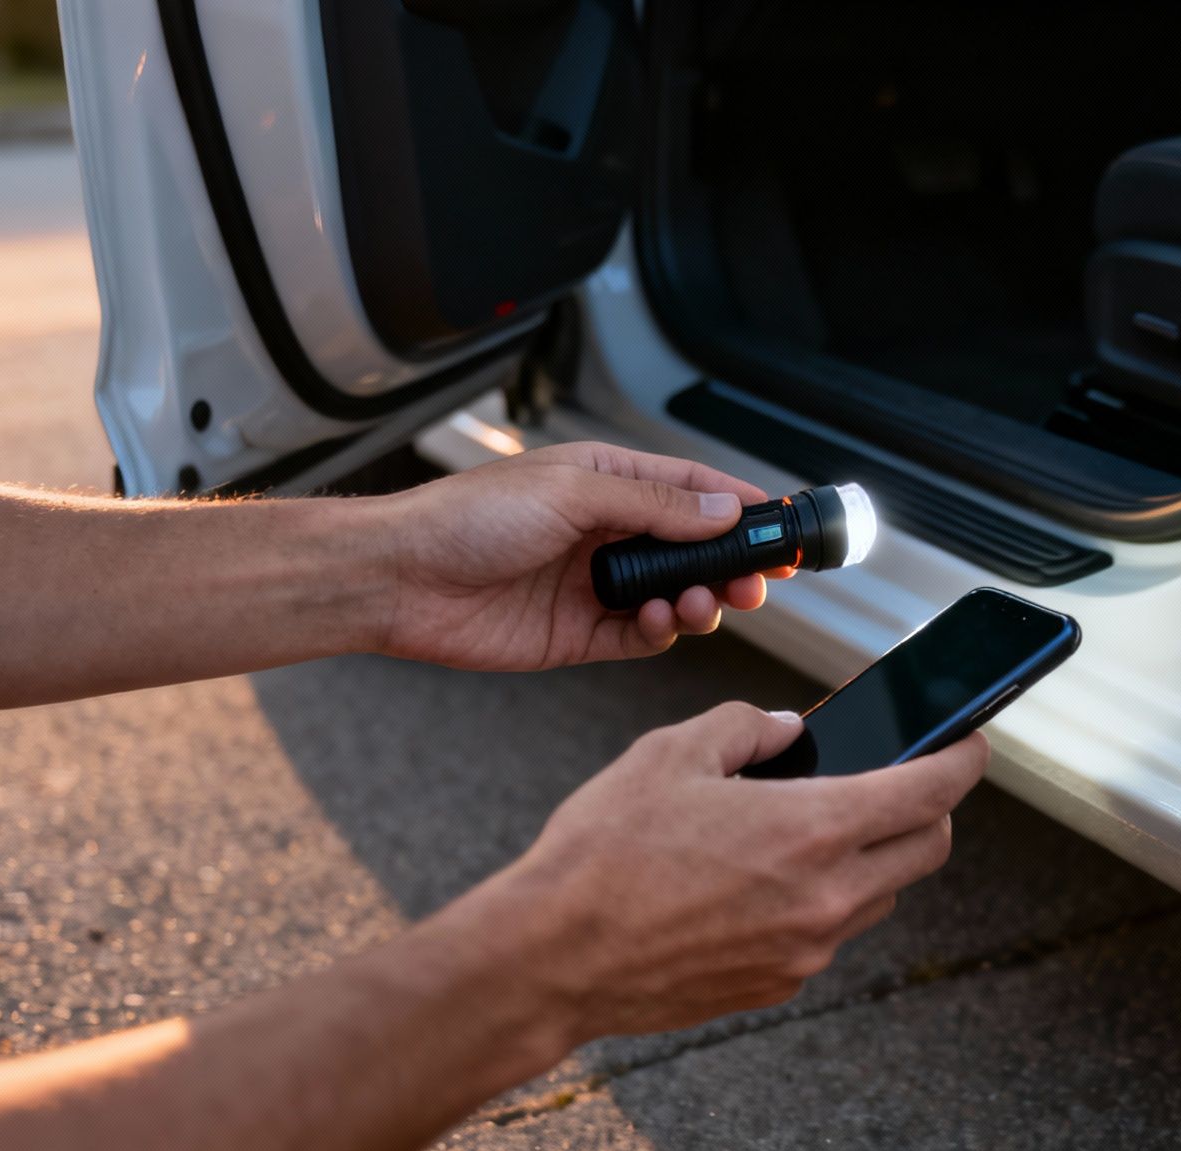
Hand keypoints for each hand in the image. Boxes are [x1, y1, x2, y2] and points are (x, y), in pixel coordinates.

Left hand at [375, 442, 788, 669]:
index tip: (780, 527)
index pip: (692, 490)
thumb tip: (724, 508)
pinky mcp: (578, 634)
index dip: (739, 507)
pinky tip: (658, 622)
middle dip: (731, 564)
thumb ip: (656, 505)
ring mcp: (594, 586)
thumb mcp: (575, 493)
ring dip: (700, 601)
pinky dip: (661, 632)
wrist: (401, 578)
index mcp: (606, 483)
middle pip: (692, 550)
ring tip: (702, 603)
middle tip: (758, 582)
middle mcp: (605, 533)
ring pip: (674, 596)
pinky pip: (640, 637)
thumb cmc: (469, 518)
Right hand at [479, 704, 988, 1038]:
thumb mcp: (671, 754)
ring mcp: (805, 949)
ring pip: (880, 895)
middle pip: (928, 848)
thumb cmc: (603, 855)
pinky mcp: (777, 983)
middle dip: (927, 807)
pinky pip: (827, 934)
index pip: (932, 791)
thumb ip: (747, 727)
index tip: (970, 742)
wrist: (551, 957)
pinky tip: (760, 879)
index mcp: (812, 829)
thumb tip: (790, 729)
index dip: (963, 758)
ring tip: (808, 827)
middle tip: (896, 779)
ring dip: (871, 857)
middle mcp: (825, 897)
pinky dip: (820, 900)